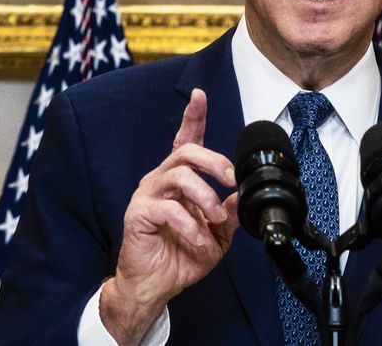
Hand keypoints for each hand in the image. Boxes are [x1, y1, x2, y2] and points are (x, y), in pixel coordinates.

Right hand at [100, 89, 239, 343]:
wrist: (155, 286)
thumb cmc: (181, 256)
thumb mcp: (216, 235)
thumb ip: (229, 213)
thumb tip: (242, 195)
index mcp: (179, 179)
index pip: (185, 140)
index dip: (192, 116)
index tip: (199, 95)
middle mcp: (161, 180)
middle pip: (186, 152)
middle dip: (214, 162)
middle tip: (231, 180)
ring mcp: (147, 195)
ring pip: (179, 175)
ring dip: (205, 197)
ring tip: (215, 220)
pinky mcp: (138, 214)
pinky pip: (168, 208)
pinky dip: (190, 226)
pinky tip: (198, 241)